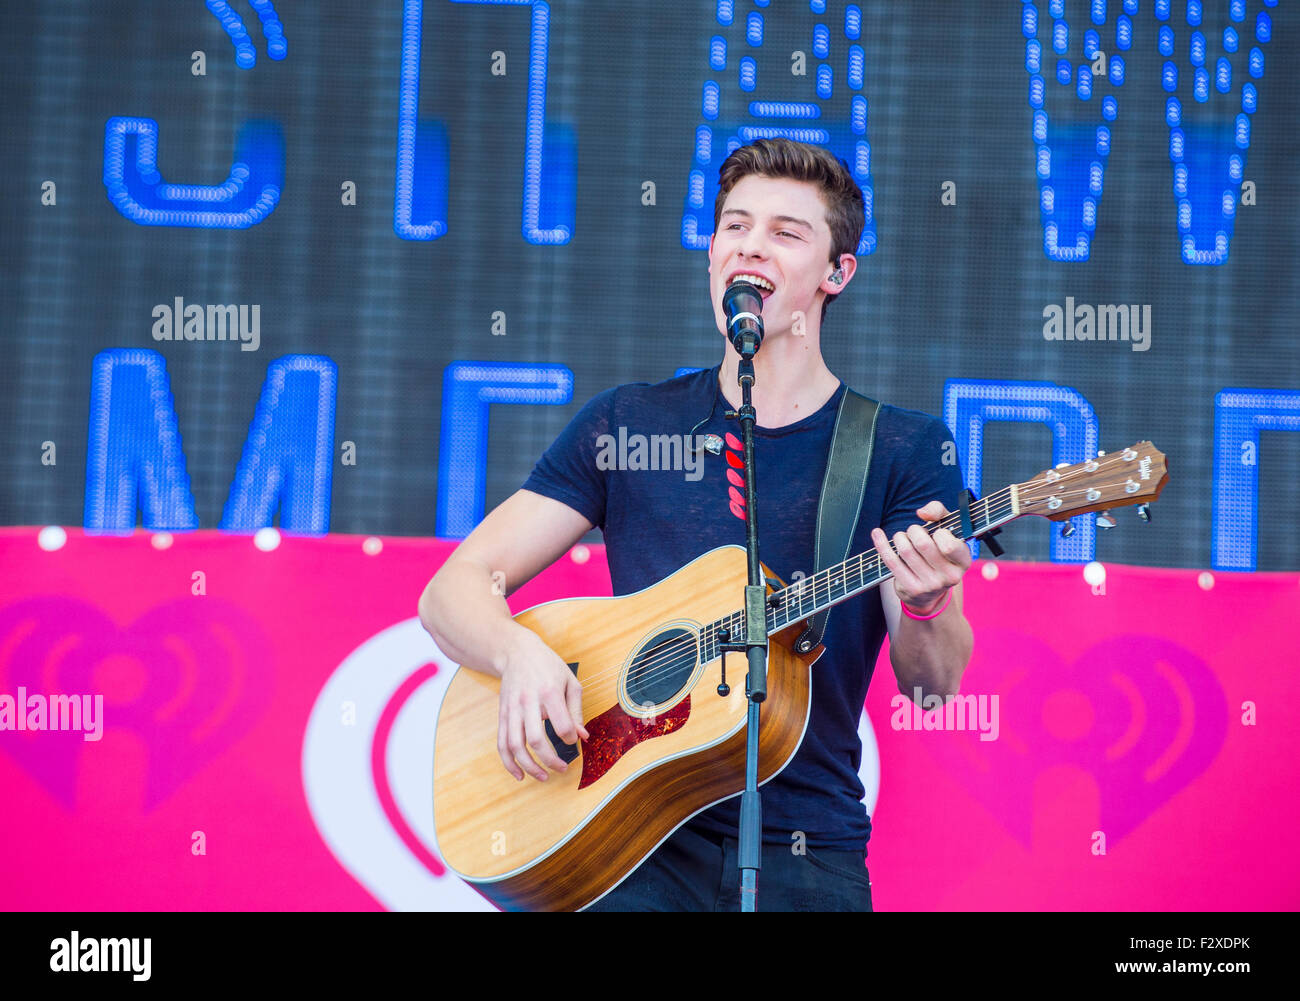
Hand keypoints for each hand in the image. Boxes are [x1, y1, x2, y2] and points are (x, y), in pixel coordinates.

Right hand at [497, 628, 589, 781]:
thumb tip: (582, 736)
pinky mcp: (502, 715)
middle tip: (562, 769)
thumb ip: (576, 711)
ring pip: (515, 746)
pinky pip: (502, 744)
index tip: (574, 740)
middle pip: (536, 740)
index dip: (571, 738)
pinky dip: (509, 763)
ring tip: (543, 777)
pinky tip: (519, 774)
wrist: (517, 651)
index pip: (562, 725)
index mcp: (549, 693)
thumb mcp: (570, 682)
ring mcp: (512, 710)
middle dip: (551, 760)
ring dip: (529, 766)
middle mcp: (528, 702)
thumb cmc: (548, 666)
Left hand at [871, 501, 970, 613]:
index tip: (936, 532)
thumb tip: (923, 513)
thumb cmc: (938, 550)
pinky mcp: (911, 589)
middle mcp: (950, 576)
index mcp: (963, 561)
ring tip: (902, 538)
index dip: (939, 533)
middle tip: (914, 532)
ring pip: (906, 551)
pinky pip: (891, 562)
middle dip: (914, 531)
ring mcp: (930, 585)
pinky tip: (877, 534)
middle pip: (923, 544)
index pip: (949, 545)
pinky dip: (882, 544)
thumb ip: (938, 512)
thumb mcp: (946, 529)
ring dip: (900, 537)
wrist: (930, 591)